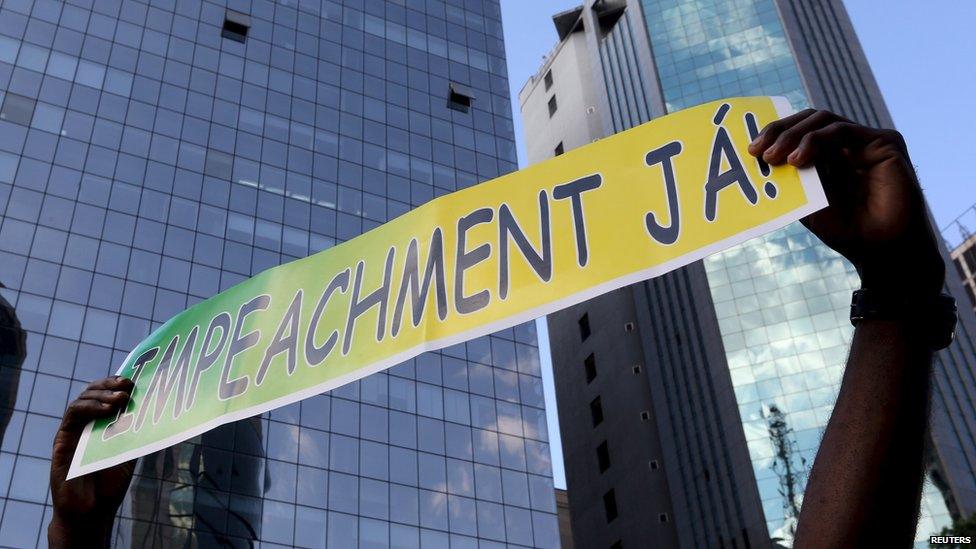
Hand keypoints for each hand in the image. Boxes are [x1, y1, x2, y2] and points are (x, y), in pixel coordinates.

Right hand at [49, 377, 135, 547]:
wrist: (92, 510)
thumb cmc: (110, 482)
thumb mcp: (131, 450)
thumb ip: (136, 429)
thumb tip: (156, 407)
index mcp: (104, 422)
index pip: (108, 393)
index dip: (118, 383)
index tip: (134, 380)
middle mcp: (87, 423)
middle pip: (94, 391)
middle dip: (111, 384)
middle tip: (128, 385)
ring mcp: (74, 430)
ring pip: (83, 399)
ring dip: (102, 394)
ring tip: (120, 398)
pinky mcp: (62, 440)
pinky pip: (73, 415)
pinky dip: (89, 407)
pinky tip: (106, 408)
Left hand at [748, 109, 943, 294]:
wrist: (882, 251)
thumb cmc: (847, 230)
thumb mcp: (806, 202)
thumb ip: (790, 179)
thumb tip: (758, 160)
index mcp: (832, 154)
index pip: (800, 130)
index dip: (775, 134)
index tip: (751, 151)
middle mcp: (851, 143)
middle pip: (810, 119)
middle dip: (780, 131)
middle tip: (758, 151)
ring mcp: (868, 141)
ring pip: (824, 121)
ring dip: (793, 135)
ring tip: (774, 157)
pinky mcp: (885, 142)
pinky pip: (843, 131)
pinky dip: (816, 140)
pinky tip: (798, 159)